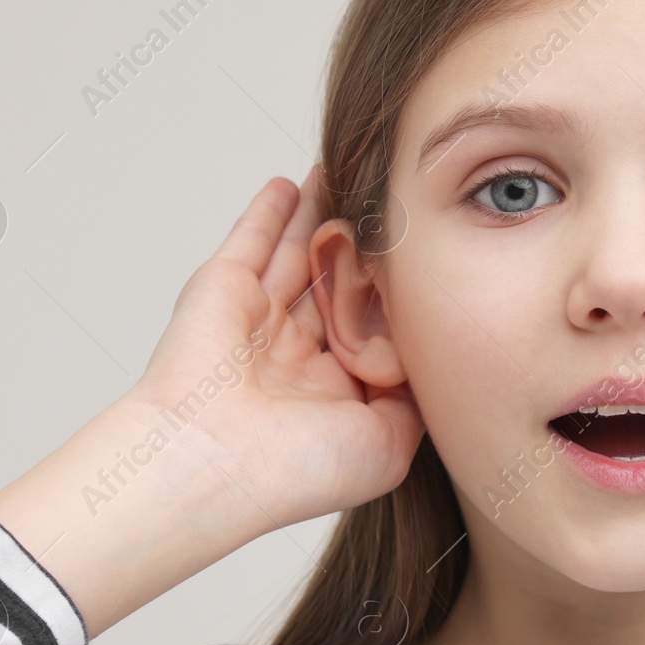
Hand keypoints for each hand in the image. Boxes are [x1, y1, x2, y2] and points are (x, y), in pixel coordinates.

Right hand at [124, 168, 424, 531]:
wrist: (212, 461)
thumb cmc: (295, 468)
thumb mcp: (388, 444)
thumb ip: (412, 397)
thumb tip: (427, 362)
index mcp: (331, 393)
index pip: (373, 330)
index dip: (399, 300)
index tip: (432, 264)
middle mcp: (295, 356)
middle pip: (338, 285)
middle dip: (363, 250)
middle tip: (395, 207)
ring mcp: (257, 320)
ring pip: (299, 255)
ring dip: (323, 217)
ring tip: (353, 177)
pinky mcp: (223, 288)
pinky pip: (253, 238)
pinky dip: (272, 210)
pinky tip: (294, 184)